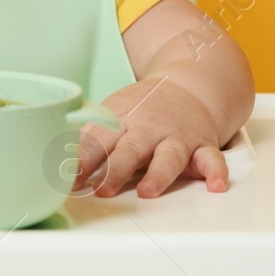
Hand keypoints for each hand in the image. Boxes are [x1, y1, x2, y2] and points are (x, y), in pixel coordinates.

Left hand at [73, 76, 228, 197]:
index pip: (98, 141)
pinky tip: (215, 186)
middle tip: (102, 190)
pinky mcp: (202, 144)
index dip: (83, 161)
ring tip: (147, 192)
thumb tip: (57, 168)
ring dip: (158, 174)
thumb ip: (88, 140)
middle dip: (116, 170)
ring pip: (168, 156)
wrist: (187, 84)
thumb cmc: (141, 107)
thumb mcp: (110, 114)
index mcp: (121, 120)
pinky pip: (212, 158)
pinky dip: (216, 171)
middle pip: (131, 149)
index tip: (69, 179)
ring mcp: (177, 136)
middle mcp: (149, 128)